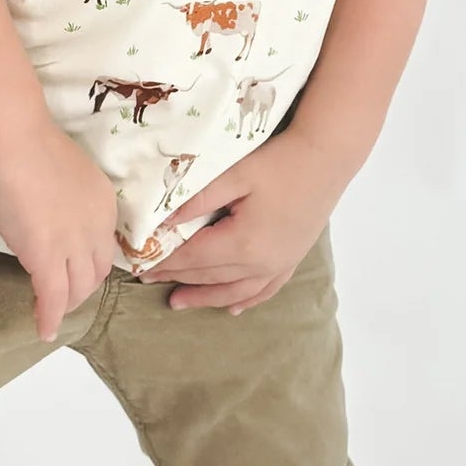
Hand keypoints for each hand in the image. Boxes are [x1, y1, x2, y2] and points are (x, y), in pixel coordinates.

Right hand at [0, 122, 121, 343]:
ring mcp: (74, 245)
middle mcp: (97, 226)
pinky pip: (53, 299)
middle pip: (95, 272)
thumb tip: (49, 215)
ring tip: (51, 313)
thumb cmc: (27, 144)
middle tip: (63, 296)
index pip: (103, 247)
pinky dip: (48, 318)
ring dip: (65, 305)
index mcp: (103, 202)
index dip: (88, 263)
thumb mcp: (62, 173)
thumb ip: (64, 199)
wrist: (12, 140)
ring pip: (77, 289)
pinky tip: (43, 329)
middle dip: (81, 289)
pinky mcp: (48, 259)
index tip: (73, 270)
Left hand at [139, 127, 347, 313]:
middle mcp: (261, 263)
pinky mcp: (291, 260)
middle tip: (147, 281)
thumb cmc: (280, 161)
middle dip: (177, 279)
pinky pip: (263, 290)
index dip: (164, 263)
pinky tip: (232, 308)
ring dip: (204, 298)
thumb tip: (163, 221)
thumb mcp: (235, 174)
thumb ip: (198, 199)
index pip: (193, 259)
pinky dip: (244, 300)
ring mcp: (279, 265)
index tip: (139, 267)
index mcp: (243, 243)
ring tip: (178, 302)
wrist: (327, 158)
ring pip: (234, 292)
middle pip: (210, 277)